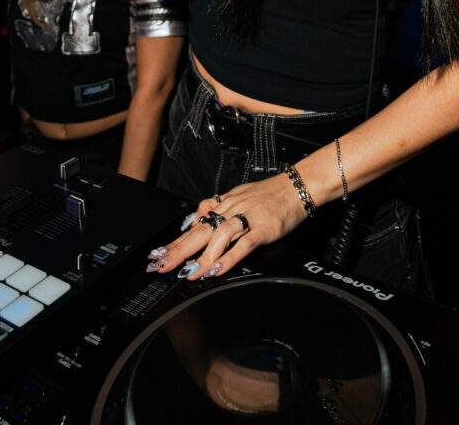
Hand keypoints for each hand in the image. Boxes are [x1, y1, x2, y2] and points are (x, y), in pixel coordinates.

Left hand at [146, 171, 308, 280]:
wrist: (297, 186)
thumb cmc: (271, 194)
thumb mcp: (239, 194)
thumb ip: (218, 206)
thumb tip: (199, 217)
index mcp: (226, 204)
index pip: (196, 224)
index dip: (177, 240)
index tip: (160, 254)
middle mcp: (233, 209)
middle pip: (201, 230)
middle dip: (179, 250)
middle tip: (163, 265)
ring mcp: (248, 218)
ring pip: (220, 236)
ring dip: (204, 256)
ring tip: (191, 272)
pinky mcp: (264, 228)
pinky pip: (244, 243)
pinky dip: (230, 257)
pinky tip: (219, 268)